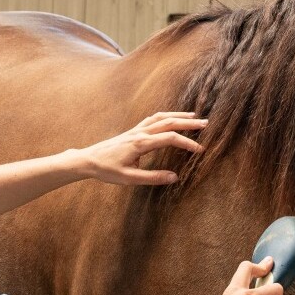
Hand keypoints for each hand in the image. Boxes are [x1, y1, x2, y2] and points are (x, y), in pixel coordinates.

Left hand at [78, 112, 206, 185]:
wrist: (88, 160)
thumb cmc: (107, 170)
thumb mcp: (130, 178)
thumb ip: (153, 178)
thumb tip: (174, 177)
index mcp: (141, 143)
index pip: (170, 139)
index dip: (187, 143)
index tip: (200, 150)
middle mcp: (140, 133)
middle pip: (168, 122)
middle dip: (188, 123)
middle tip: (206, 124)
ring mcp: (136, 129)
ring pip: (161, 117)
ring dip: (178, 116)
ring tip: (194, 117)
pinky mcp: (133, 131)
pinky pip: (152, 118)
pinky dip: (166, 116)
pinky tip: (172, 118)